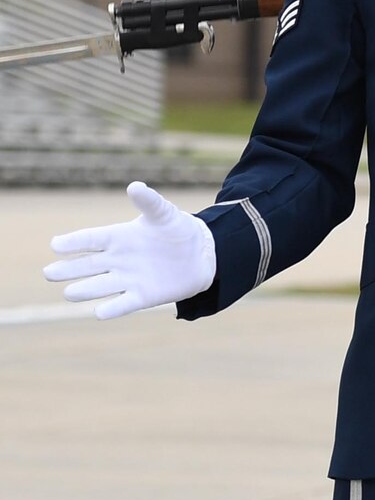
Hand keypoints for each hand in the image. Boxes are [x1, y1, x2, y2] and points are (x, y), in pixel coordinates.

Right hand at [44, 182, 216, 319]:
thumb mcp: (164, 213)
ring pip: (100, 286)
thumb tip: (135, 186)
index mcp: (117, 237)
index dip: (73, 242)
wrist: (200, 254)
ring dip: (84, 290)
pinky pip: (123, 304)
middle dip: (68, 270)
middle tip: (49, 273)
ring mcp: (128, 279)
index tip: (55, 244)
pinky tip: (99, 313)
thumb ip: (149, 201)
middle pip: (87, 266)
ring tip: (68, 293)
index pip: (89, 239)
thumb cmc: (176, 229)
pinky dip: (112, 309)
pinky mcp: (143, 296)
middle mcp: (117, 259)